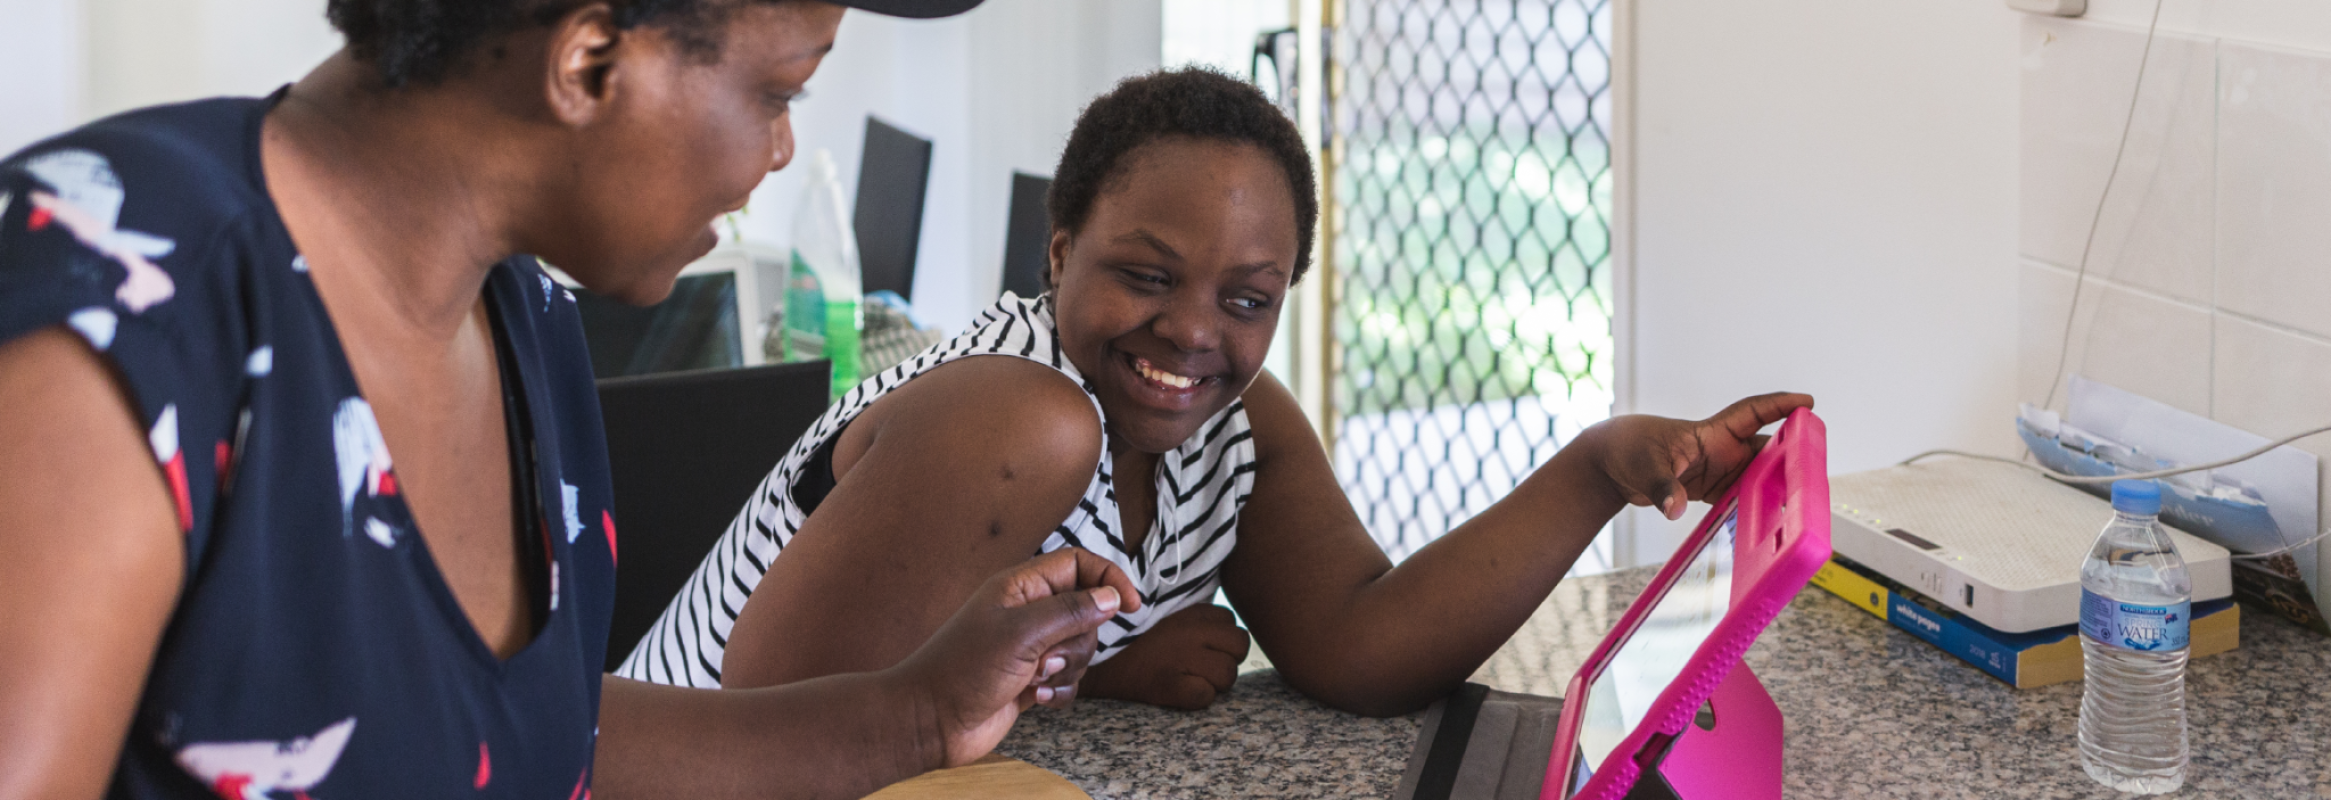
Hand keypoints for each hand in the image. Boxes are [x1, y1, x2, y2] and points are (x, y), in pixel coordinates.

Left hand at [889, 548, 1140, 767]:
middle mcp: (1028, 612)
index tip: (1131, 605)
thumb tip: (1112, 597)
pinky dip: (1059, 690)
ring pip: (1081, 649)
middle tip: (1045, 658)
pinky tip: (1035, 698)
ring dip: (1067, 669)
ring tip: (1033, 680)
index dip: (1109, 577)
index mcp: (1021, 586)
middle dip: (1078, 641)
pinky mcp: (1031, 678)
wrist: (931, 720)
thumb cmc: (963, 669)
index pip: (1078, 563)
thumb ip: (1072, 611)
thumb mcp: (1022, 634)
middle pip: (1087, 612)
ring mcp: (1031, 646)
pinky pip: (1069, 679)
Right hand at [1080, 604, 1251, 710]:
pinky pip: (1205, 696)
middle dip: (1228, 659)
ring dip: (1215, 682)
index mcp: (1188, 611)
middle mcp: (1189, 631)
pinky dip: (1197, 698)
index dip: (1221, 639)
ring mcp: (1181, 657)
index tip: (1204, 647)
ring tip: (1191, 679)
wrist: (1091, 658)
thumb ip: (1193, 618)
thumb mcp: (1163, 612)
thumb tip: (1225, 629)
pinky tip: (1180, 692)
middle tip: (1204, 667)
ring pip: (1228, 674)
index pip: (1231, 623)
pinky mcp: (1168, 684)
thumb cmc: (1129, 638)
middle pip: (1240, 646)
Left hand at [1590, 392, 1812, 519]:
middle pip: (1767, 449)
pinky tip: (1772, 523)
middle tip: (1817, 467)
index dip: (1781, 405)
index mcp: (1711, 433)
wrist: (1610, 463)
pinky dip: (1757, 508)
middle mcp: (1722, 450)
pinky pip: (1743, 499)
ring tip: (1803, 501)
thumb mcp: (1644, 466)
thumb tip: (1673, 508)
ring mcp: (1719, 471)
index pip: (1753, 413)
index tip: (1808, 403)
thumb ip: (1662, 487)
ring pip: (1761, 476)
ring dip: (1779, 486)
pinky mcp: (1711, 491)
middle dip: (1793, 454)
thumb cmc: (1628, 448)